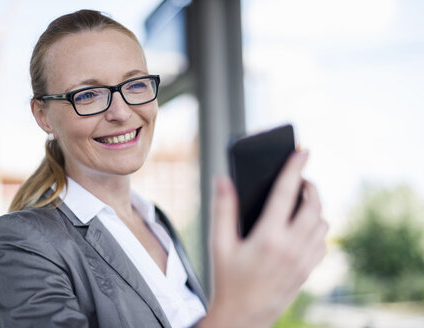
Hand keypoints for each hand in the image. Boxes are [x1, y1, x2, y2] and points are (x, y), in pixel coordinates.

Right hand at [199, 151, 327, 327]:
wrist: (243, 316)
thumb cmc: (228, 280)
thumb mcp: (219, 244)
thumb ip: (223, 209)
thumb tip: (223, 180)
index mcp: (268, 237)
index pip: (286, 193)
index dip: (294, 168)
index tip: (302, 151)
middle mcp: (291, 247)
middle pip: (314, 205)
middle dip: (310, 186)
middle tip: (300, 180)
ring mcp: (303, 260)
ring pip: (323, 223)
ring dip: (316, 207)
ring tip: (301, 202)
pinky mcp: (308, 270)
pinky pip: (324, 242)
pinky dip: (318, 228)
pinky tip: (304, 227)